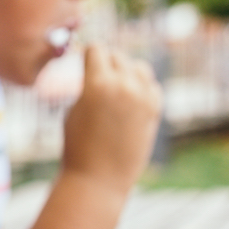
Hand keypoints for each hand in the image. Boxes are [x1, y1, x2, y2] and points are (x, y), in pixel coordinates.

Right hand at [61, 45, 162, 192]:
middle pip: (117, 56)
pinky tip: (129, 100)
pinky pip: (152, 85)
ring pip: (138, 66)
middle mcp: (123, 86)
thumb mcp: (73, 108)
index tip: (82, 64)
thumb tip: (99, 69)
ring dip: (126, 72)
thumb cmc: (77, 145)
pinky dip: (141, 87)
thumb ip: (88, 85)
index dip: (87, 56)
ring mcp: (143, 98)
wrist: (98, 179)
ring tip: (114, 87)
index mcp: (97, 84)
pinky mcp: (155, 110)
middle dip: (105, 64)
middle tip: (96, 80)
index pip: (96, 49)